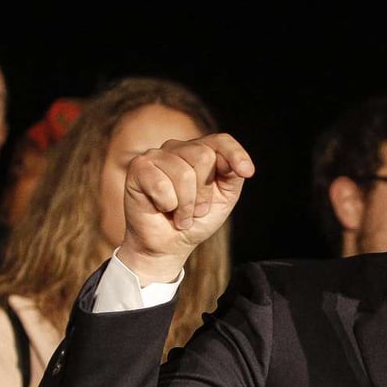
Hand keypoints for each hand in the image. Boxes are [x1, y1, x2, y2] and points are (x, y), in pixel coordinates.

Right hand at [119, 133, 254, 284]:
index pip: (221, 141)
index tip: (247, 172)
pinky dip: (167, 204)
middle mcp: (178, 148)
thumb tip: (237, 164)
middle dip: (204, 193)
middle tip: (197, 210)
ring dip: (186, 205)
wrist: (169, 245)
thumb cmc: (197, 220)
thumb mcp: (224, 198)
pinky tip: (161, 208)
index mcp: (201, 152)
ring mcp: (156, 155)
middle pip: (203, 156)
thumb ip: (233, 177)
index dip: (236, 154)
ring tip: (180, 214)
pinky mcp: (139, 167)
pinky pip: (161, 184)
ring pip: (183, 174)